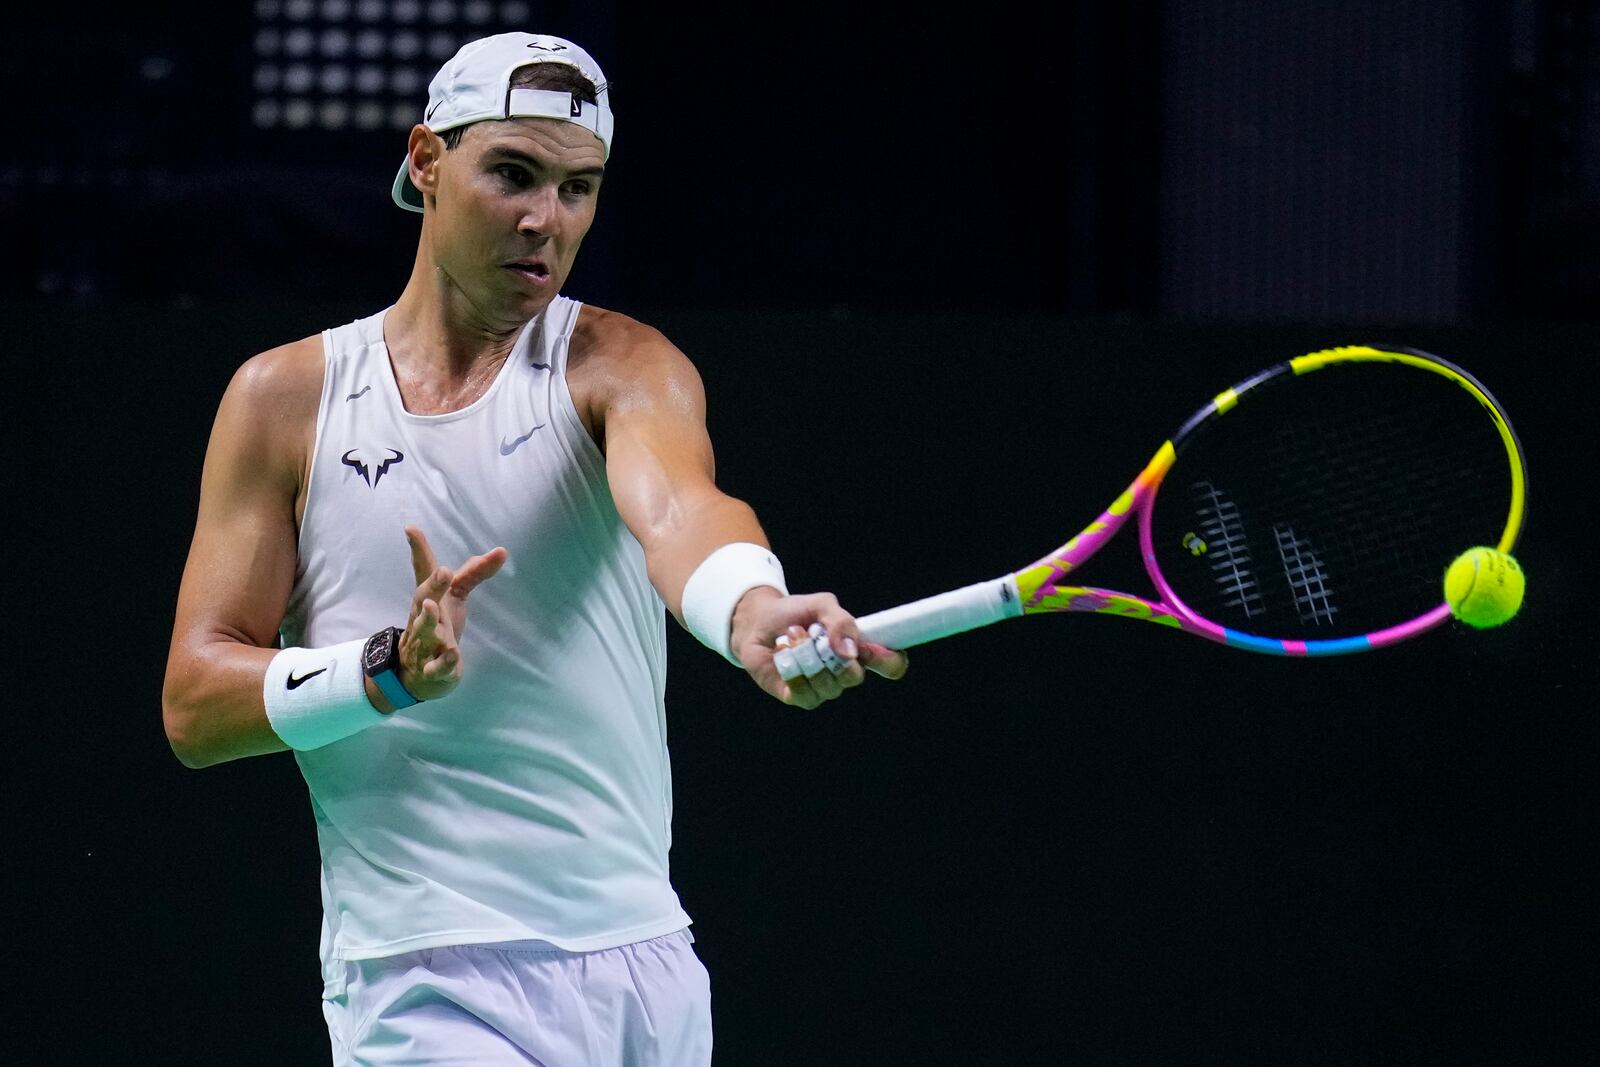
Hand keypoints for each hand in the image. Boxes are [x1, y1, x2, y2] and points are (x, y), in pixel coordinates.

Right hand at [395, 524, 508, 701]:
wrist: (417, 675)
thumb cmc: (438, 627)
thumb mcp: (455, 598)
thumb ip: (473, 575)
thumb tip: (500, 551)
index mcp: (429, 598)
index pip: (424, 572)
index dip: (419, 550)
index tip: (410, 527)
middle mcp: (424, 617)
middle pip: (424, 598)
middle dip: (433, 585)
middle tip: (444, 572)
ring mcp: (426, 644)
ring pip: (424, 631)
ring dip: (428, 619)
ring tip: (433, 606)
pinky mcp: (433, 669)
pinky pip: (436, 666)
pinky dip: (443, 662)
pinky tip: (453, 655)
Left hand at [731, 589, 908, 709]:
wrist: (757, 621)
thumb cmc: (794, 613)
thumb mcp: (821, 605)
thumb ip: (841, 621)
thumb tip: (850, 651)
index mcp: (857, 650)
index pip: (891, 665)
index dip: (890, 661)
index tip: (870, 649)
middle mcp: (843, 672)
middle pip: (854, 678)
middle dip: (832, 654)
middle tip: (812, 633)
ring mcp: (822, 687)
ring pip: (827, 685)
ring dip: (806, 657)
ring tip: (791, 636)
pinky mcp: (798, 696)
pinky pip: (804, 693)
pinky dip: (791, 671)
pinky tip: (782, 655)